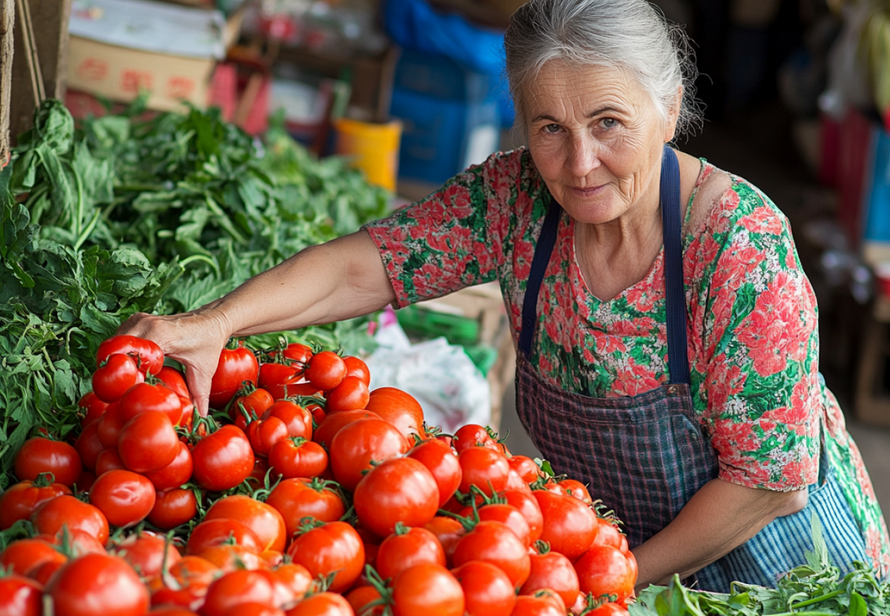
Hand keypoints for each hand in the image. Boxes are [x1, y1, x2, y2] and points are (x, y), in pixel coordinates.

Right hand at [116, 307, 230, 416]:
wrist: (213, 319)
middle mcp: (146, 324)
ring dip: (116, 360)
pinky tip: (127, 367)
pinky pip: (119, 338)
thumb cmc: (209, 342)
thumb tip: (200, 418)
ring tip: (123, 379)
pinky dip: (120, 352)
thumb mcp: (204, 371)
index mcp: (161, 334)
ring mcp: (139, 319)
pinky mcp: (137, 320)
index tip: (127, 392)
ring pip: (114, 343)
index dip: (126, 375)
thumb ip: (200, 395)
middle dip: (116, 369)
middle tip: (120, 389)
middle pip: (116, 350)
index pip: (130, 355)